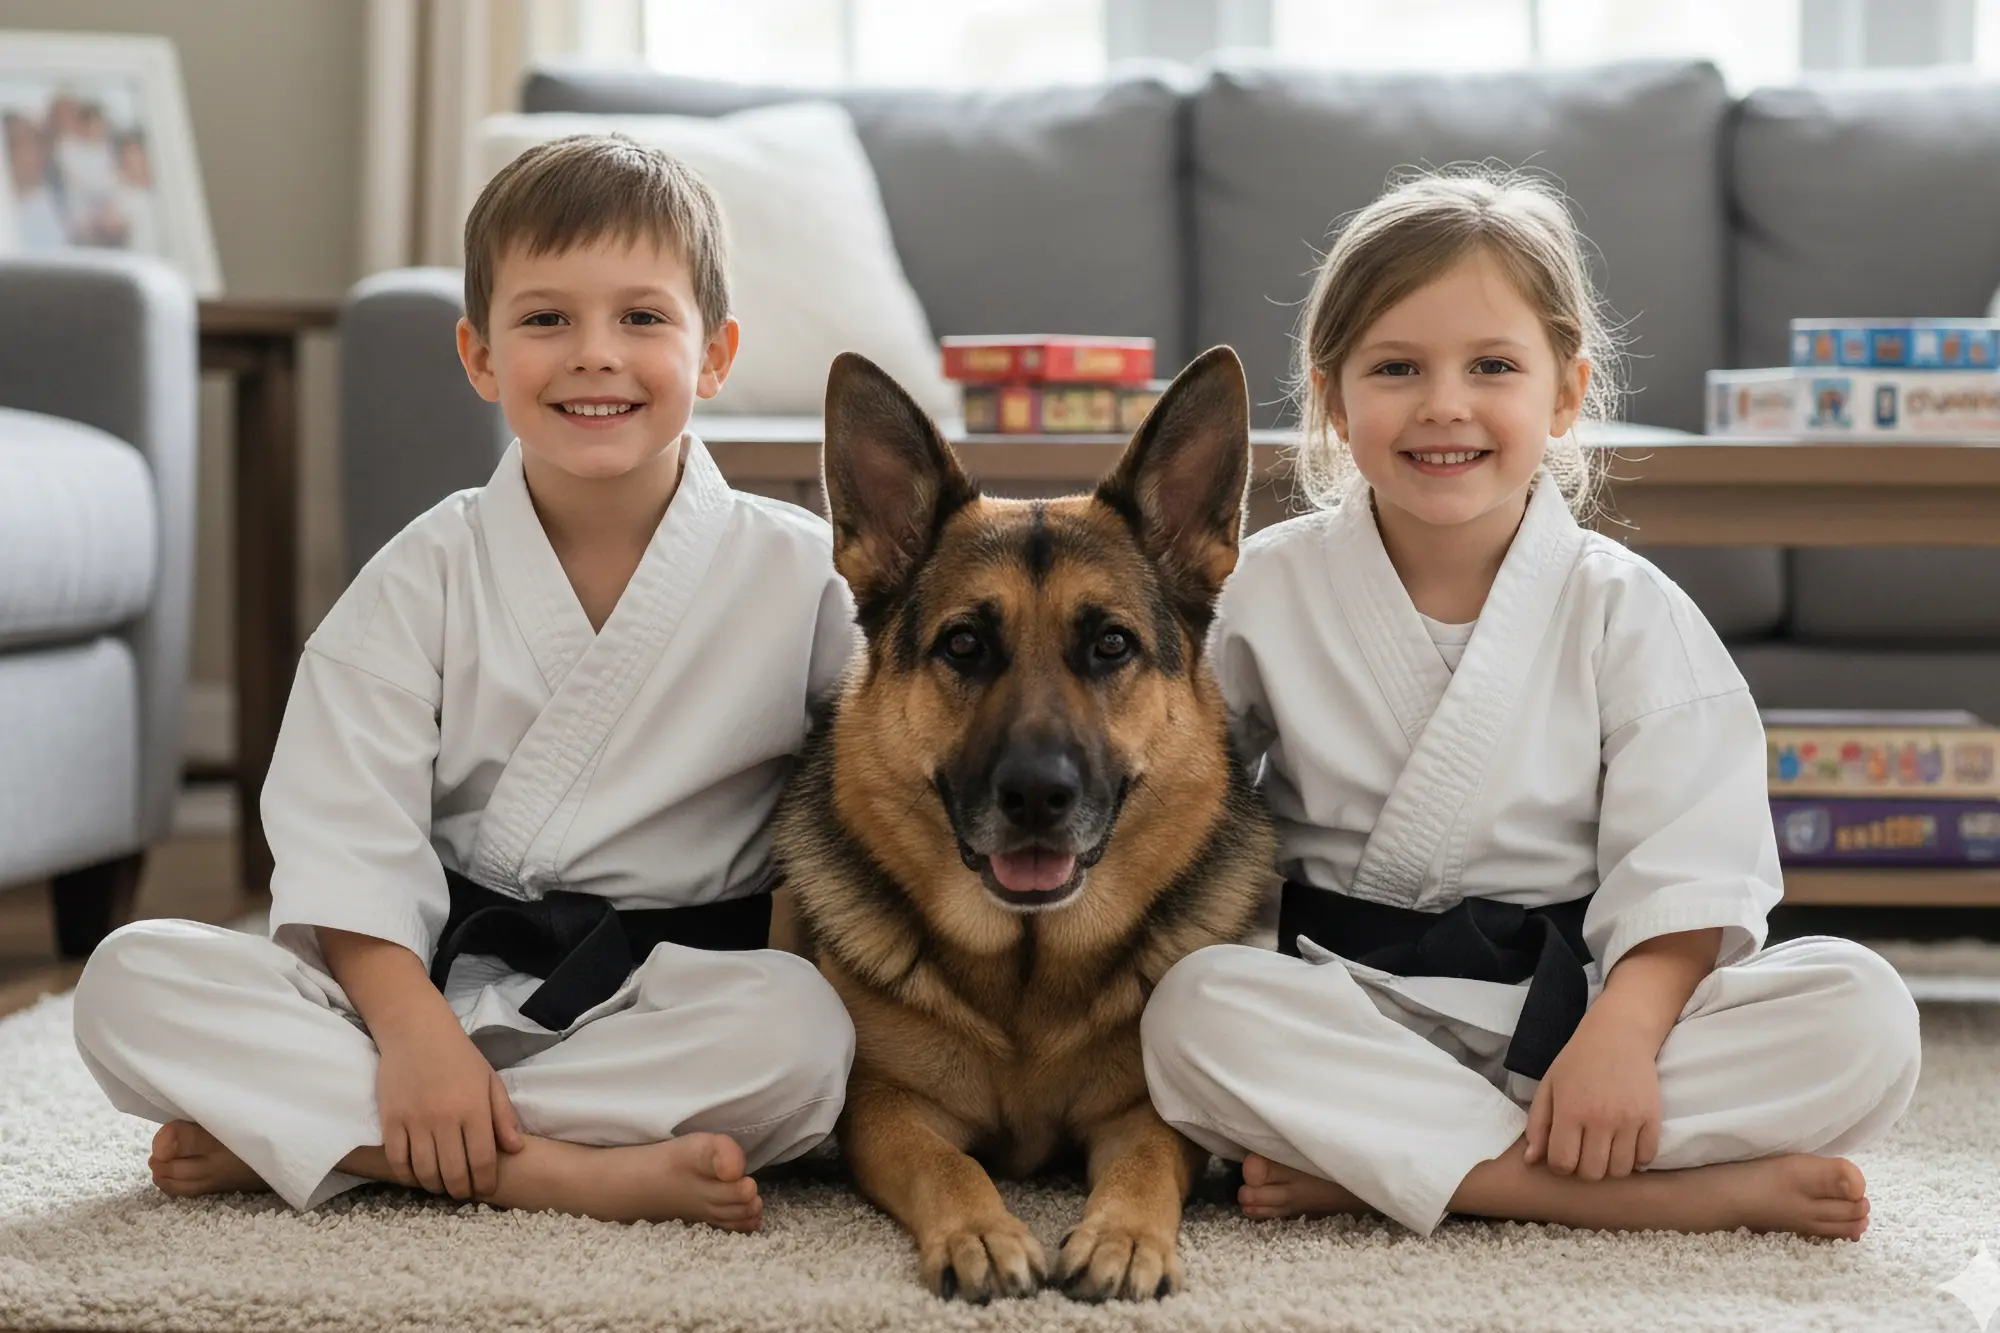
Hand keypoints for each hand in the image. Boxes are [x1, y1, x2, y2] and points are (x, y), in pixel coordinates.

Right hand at [375, 1019, 523, 1199]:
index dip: (485, 1183)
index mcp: (474, 1110)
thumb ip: (503, 1116)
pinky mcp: (391, 1121)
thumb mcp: (490, 1081)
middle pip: (454, 1173)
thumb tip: (515, 1149)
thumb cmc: (459, 1057)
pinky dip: (409, 1175)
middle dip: (462, 1191)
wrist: (417, 1032)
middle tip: (464, 1193)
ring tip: (443, 1186)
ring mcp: (415, 1122)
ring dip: (436, 1187)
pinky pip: (398, 1161)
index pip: (482, 1161)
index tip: (486, 1190)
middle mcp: (445, 1120)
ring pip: (426, 1172)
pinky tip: (418, 1175)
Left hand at [1523, 1006, 1660, 1180]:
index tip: (1564, 1154)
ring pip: (1620, 1170)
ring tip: (1606, 1149)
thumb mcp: (1549, 1086)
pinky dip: (1637, 1158)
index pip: (1563, 1163)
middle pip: (1592, 1173)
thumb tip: (1531, 1161)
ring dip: (1611, 1166)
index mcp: (1570, 1111)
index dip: (1560, 1166)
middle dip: (1585, 1169)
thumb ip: (1538, 1125)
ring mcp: (1629, 1120)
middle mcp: (1600, 1119)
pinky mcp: (1652, 1117)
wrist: (1619, 1034)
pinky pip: (1646, 1158)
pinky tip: (1627, 1145)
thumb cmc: (1578, 1060)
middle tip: (1585, 1151)